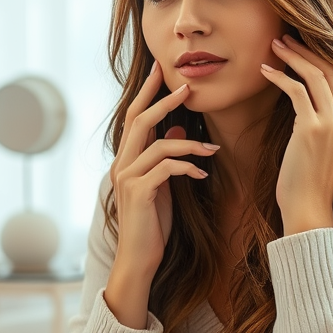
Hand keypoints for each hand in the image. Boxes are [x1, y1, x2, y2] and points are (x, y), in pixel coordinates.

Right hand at [105, 61, 218, 326]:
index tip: (161, 72)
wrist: (139, 261)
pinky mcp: (139, 194)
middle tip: (187, 85)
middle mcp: (120, 166)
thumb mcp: (162, 187)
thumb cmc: (151, 227)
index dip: (147, 94)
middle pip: (139, 121)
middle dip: (164, 100)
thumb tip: (177, 129)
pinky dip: (187, 167)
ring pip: (157, 144)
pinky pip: (166, 168)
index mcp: (125, 162)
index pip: (133, 119)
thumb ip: (165, 159)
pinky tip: (203, 175)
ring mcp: (126, 179)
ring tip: (212, 149)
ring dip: (189, 143)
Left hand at [262, 35, 332, 235]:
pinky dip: (280, 77)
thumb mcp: (325, 149)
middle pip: (332, 71)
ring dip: (293, 57)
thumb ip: (325, 124)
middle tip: (285, 37)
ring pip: (316, 76)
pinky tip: (265, 71)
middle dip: (307, 50)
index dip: (320, 59)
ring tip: (274, 45)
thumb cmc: (309, 182)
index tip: (301, 47)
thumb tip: (305, 102)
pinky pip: (297, 91)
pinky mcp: (313, 128)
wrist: (307, 208)